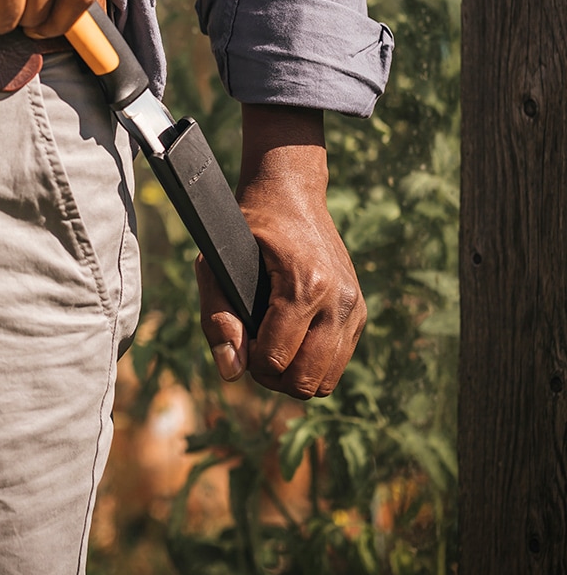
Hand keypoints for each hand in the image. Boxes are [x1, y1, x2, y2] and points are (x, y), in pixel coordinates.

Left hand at [196, 105, 365, 398]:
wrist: (289, 194)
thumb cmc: (245, 229)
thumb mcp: (216, 266)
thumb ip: (218, 319)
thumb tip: (232, 373)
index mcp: (304, 285)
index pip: (277, 359)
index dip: (250, 362)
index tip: (239, 342)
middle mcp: (338, 298)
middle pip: (307, 380)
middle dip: (274, 378)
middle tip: (253, 353)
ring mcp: (354, 305)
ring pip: (327, 379)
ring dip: (295, 375)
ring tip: (271, 349)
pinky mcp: (359, 309)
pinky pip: (339, 360)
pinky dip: (314, 362)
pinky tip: (291, 339)